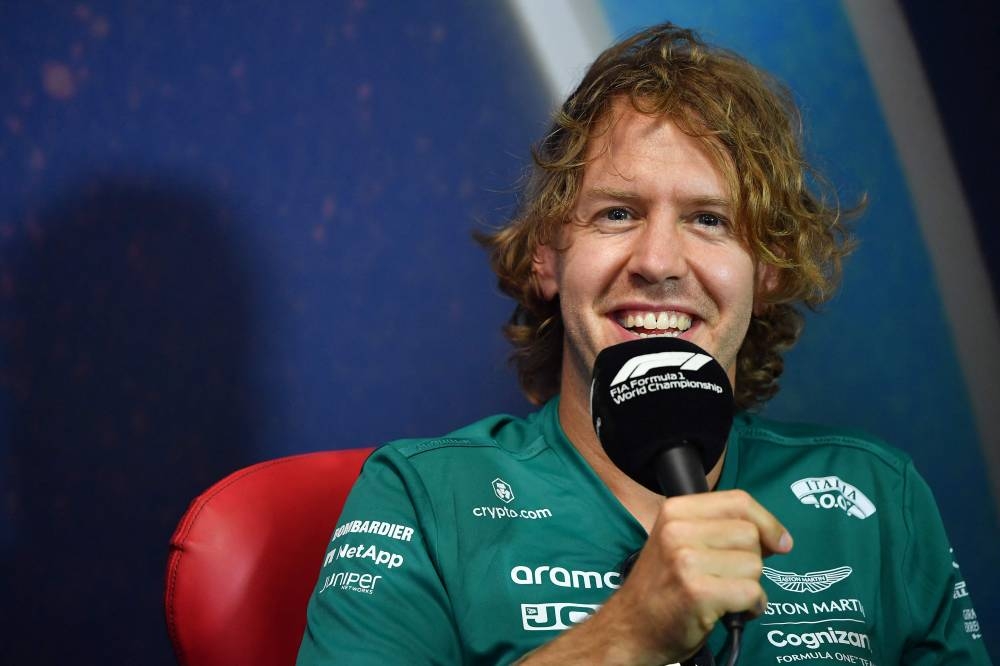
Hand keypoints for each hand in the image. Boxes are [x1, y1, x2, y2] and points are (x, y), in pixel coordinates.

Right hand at [518, 489, 791, 664]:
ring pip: (754, 564)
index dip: (767, 522)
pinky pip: (751, 592)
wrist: (631, 628)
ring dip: (750, 586)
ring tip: (725, 596)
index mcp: (675, 510)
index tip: (779, 541)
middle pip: (750, 534)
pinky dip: (750, 607)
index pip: (739, 501)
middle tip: (730, 577)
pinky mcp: (697, 591)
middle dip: (752, 560)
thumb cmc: (663, 588)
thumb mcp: (680, 541)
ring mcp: (685, 560)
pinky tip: (729, 611)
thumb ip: (719, 529)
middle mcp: (677, 530)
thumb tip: (778, 538)